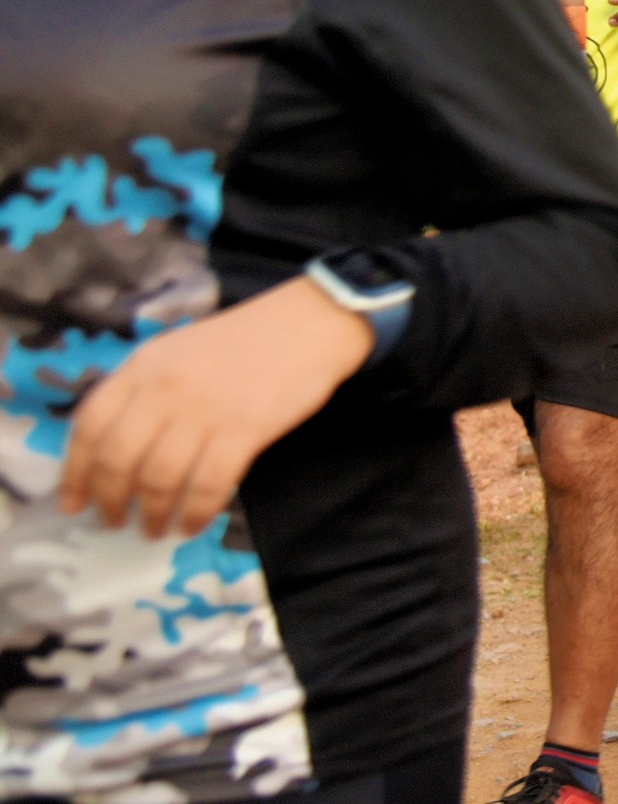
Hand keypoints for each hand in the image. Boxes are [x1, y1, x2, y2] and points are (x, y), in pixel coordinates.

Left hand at [60, 278, 370, 539]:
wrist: (309, 324)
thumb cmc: (245, 340)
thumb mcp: (179, 351)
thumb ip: (145, 389)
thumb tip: (117, 449)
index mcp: (144, 365)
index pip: (90, 424)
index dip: (75, 471)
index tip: (72, 501)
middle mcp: (166, 387)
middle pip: (119, 458)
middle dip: (110, 500)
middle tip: (113, 522)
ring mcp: (206, 409)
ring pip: (160, 477)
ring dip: (152, 513)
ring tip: (154, 529)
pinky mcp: (245, 429)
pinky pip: (209, 484)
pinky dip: (197, 511)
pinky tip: (193, 523)